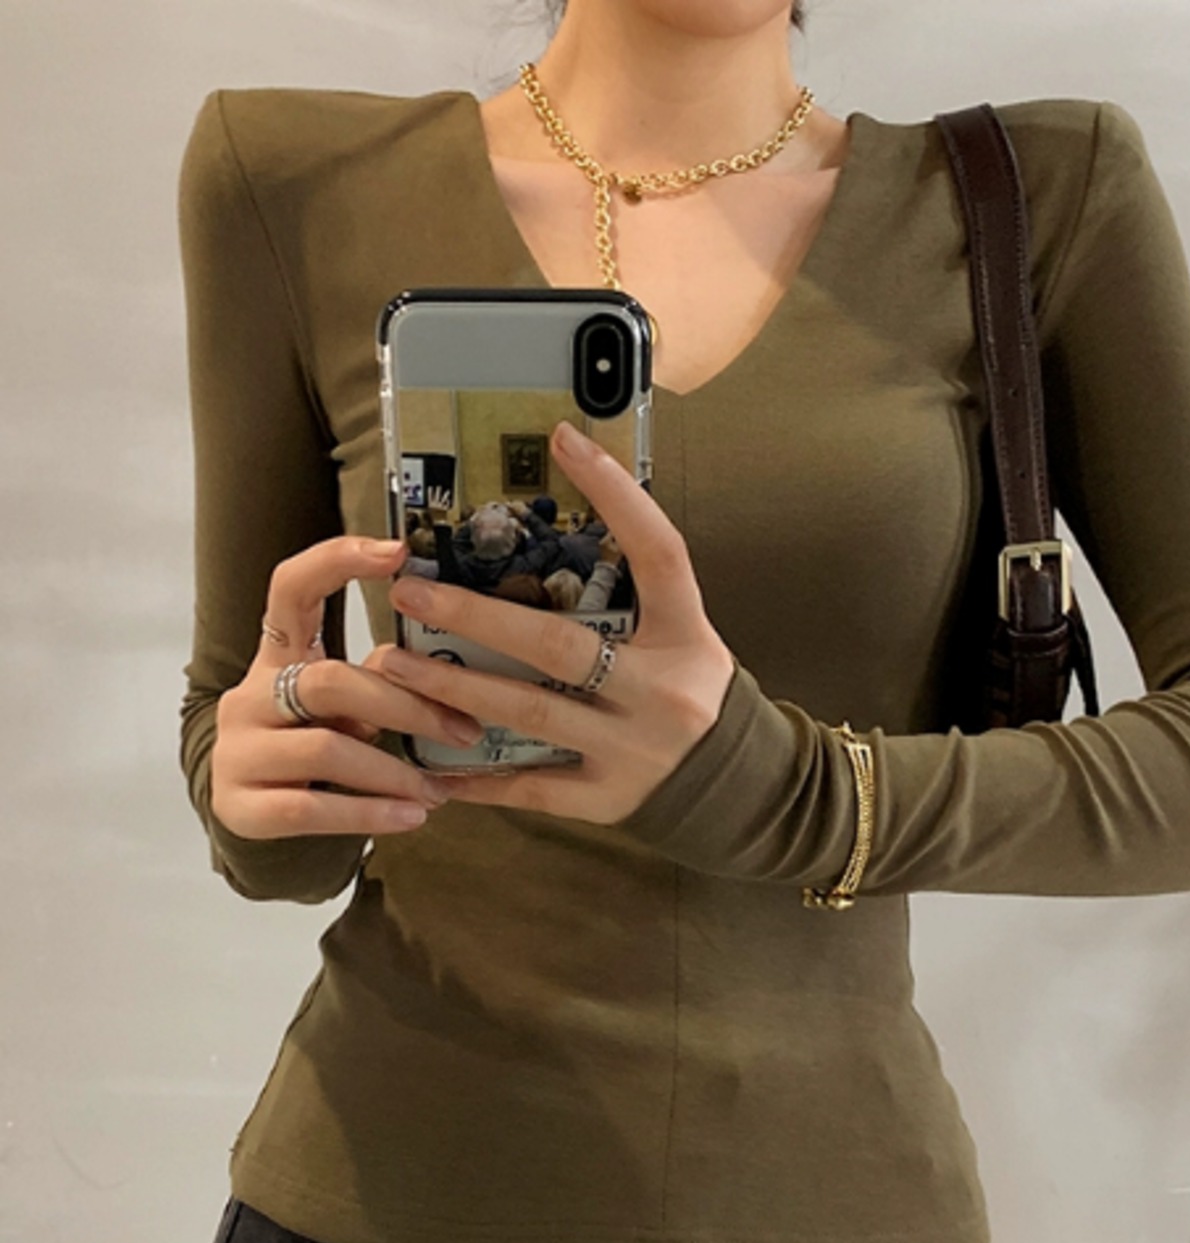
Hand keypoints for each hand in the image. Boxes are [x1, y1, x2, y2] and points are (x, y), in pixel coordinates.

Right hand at [208, 536, 482, 839]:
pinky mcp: (240, 807)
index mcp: (278, 657)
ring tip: (438, 791)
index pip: (290, 588)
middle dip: (406, 706)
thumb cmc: (315, 747)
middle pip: (330, 681)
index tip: (396, 551)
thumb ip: (381, 681)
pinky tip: (411, 817)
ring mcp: (239, 752)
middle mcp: (250, 697)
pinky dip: (369, 814)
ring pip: (325, 749)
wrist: (257, 817)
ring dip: (394, 772)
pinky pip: (310, 810)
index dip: (336, 561)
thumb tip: (460, 670)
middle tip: (464, 730)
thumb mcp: (343, 708)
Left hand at [380, 420, 735, 825]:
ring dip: (454, 689)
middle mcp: (661, 690)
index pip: (658, 553)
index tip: (564, 440)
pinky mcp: (610, 799)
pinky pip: (532, 788)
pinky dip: (479, 781)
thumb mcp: (683, 635)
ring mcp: (633, 749)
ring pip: (530, 713)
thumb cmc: (692, 692)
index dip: (617, 494)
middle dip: (475, 616)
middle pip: (559, 647)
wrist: (738, 784)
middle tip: (410, 589)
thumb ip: (633, 596)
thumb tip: (555, 532)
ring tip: (395, 664)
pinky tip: (429, 767)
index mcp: (686, 635)